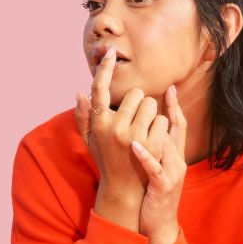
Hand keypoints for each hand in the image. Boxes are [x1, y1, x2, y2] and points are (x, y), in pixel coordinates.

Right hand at [74, 45, 169, 230]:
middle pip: (135, 93)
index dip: (104, 68)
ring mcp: (134, 136)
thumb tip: (79, 92)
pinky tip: (154, 140)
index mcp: (99, 124)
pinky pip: (163, 119)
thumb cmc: (107, 161)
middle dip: (139, 102)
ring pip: (152, 104)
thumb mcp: (91, 141)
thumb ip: (84, 117)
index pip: (99, 89)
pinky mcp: (152, 145)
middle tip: (136, 119)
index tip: (110, 53)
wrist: (124, 190)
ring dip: (151, 114)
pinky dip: (161, 126)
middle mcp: (114, 128)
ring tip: (145, 131)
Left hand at [131, 84, 186, 243]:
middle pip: (175, 130)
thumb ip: (152, 146)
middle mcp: (177, 161)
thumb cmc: (152, 194)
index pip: (177, 126)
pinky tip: (135, 145)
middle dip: (167, 110)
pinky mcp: (162, 187)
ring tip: (142, 110)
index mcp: (174, 155)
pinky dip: (146, 156)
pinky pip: (155, 169)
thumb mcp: (154, 168)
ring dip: (154, 129)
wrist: (159, 226)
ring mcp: (172, 174)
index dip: (174, 107)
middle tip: (155, 92)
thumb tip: (145, 126)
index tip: (170, 88)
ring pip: (167, 145)